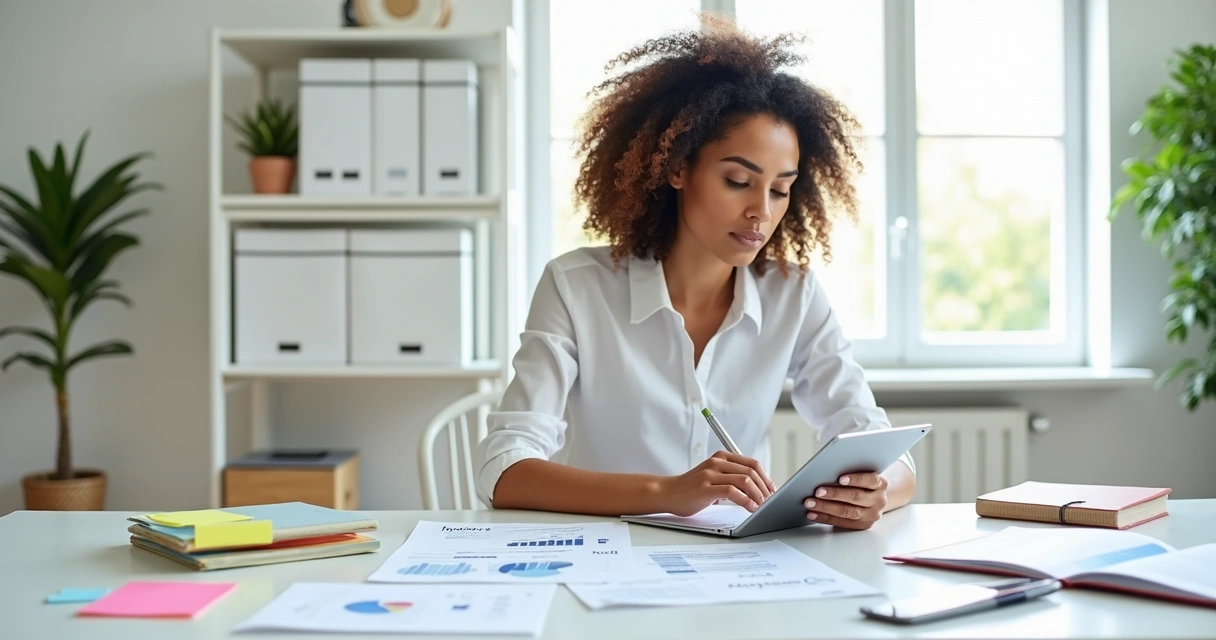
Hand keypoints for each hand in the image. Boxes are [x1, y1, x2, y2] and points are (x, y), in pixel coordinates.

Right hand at [659, 451, 776, 516]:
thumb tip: (756, 489)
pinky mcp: (706, 487)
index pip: (752, 463)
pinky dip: (746, 500)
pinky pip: (732, 491)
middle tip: (770, 501)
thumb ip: (731, 478)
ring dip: (758, 495)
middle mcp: (717, 462)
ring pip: (744, 480)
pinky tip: (750, 508)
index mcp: (721, 457)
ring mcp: (711, 474)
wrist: (668, 493)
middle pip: (751, 471)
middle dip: (764, 488)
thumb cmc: (691, 488)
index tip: (772, 490)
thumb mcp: (713, 477)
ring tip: (762, 506)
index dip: (765, 477)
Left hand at [804, 472, 887, 529]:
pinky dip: (825, 518)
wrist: (876, 497)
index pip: (870, 480)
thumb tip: (826, 472)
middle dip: (835, 494)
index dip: (856, 479)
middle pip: (856, 497)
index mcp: (881, 484)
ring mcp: (872, 515)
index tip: (840, 478)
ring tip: (811, 503)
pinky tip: (813, 514)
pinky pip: (842, 523)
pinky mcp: (862, 525)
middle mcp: (879, 500)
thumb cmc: (864, 482)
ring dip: (826, 508)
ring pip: (848, 512)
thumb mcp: (863, 473)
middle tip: (817, 492)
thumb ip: (851, 472)